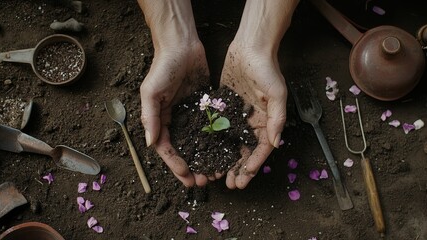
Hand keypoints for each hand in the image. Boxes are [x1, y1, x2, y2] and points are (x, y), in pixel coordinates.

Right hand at [140, 41, 209, 186]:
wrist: (181, 45)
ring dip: (206, 157)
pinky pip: (210, 127)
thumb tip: (151, 144)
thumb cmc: (163, 67)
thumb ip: (150, 118)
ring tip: (216, 171)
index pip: (167, 149)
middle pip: (184, 149)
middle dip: (192, 166)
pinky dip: (216, 140)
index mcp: (160, 119)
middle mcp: (175, 119)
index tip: (188, 179)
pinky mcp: (205, 106)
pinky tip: (225, 151)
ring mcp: (191, 114)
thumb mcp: (151, 92)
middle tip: (205, 181)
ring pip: (199, 142)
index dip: (176, 165)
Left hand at [218, 0, 297, 188]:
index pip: (260, 150)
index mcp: (266, 122)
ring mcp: (237, 116)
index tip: (243, 180)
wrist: (250, 48)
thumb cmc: (267, 69)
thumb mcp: (277, 94)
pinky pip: (218, 129)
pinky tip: (205, 153)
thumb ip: (276, 119)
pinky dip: (213, 142)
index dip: (252, 166)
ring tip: (216, 174)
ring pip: (230, 143)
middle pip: (244, 151)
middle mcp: (252, 122)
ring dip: (224, 160)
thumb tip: (275, 144)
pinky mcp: (224, 108)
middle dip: (238, 169)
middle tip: (229, 184)